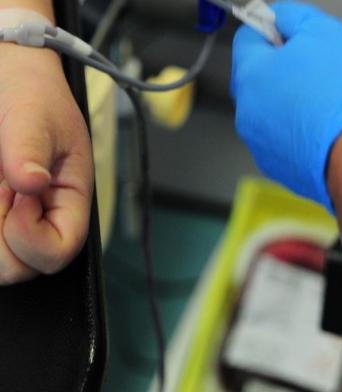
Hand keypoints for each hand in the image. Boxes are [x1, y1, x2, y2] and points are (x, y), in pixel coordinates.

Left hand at [0, 44, 92, 284]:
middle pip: (20, 268)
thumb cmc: (34, 97)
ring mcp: (17, 221)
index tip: (18, 195)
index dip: (31, 237)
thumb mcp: (35, 117)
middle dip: (0, 233)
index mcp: (70, 201)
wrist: (12, 82)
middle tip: (0, 188)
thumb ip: (31, 151)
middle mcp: (44, 219)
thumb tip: (30, 185)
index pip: (59, 251)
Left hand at [231, 1, 341, 210]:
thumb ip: (293, 17)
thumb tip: (278, 17)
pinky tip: (312, 126)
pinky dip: (289, 128)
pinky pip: (274, 135)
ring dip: (283, 100)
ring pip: (264, 108)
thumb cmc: (341, 97)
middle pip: (253, 76)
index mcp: (250, 75)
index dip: (267, 30)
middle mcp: (244, 110)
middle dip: (276, 68)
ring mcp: (255, 139)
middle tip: (308, 69)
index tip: (285, 33)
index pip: (245, 39)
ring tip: (316, 102)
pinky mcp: (269, 161)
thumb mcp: (323, 34)